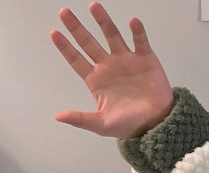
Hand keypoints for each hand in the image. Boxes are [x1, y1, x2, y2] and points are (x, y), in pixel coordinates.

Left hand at [50, 3, 173, 138]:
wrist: (155, 123)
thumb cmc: (127, 124)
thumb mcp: (100, 124)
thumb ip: (80, 118)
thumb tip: (58, 116)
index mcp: (96, 80)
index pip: (77, 60)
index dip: (65, 47)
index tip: (54, 33)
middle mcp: (108, 66)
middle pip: (89, 43)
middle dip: (77, 28)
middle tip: (64, 12)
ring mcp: (126, 59)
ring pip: (112, 35)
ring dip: (103, 21)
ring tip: (93, 6)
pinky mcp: (145, 58)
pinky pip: (140, 41)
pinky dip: (137, 31)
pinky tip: (131, 22)